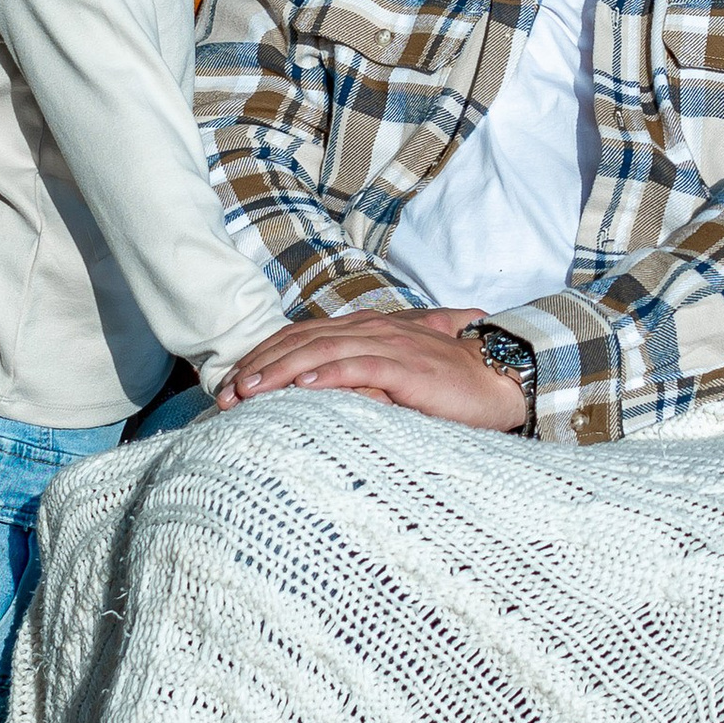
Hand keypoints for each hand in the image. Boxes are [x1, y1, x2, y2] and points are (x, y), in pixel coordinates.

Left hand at [211, 305, 528, 430]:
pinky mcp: (406, 367)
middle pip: (301, 340)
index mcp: (365, 329)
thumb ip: (357, 376)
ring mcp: (389, 345)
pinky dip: (328, 374)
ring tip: (250, 389)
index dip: (263, 355)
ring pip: (321, 351)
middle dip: (259, 364)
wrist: (497, 379)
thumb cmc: (445, 384)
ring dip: (280, 370)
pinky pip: (360, 366)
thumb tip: (313, 393)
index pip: (301, 335)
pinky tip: (303, 386)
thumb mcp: (392, 375)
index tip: (232, 382)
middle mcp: (372, 330)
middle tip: (226, 393)